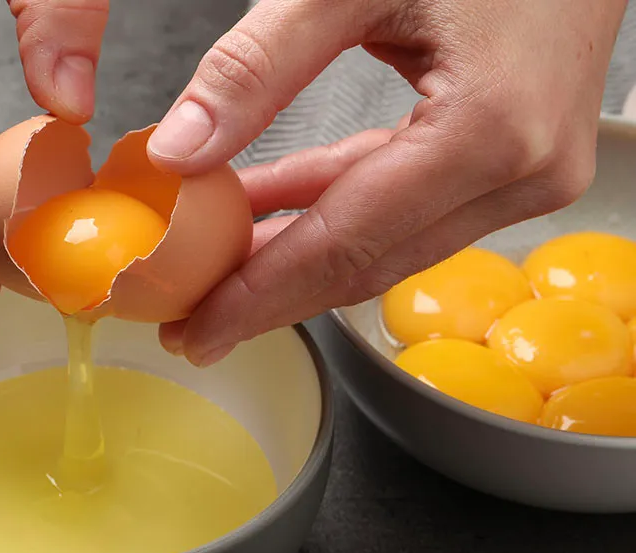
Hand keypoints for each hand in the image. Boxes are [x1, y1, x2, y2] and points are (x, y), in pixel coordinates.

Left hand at [152, 0, 627, 366]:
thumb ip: (257, 66)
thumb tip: (180, 151)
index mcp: (488, 129)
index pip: (346, 244)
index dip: (261, 296)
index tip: (198, 330)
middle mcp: (522, 170)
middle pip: (368, 262)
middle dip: (272, 295)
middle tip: (193, 322)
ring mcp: (528, 171)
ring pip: (386, 242)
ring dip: (298, 251)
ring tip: (216, 266)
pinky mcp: (516, 160)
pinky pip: (407, 205)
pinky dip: (335, 207)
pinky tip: (269, 211)